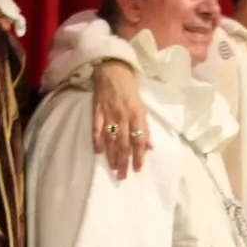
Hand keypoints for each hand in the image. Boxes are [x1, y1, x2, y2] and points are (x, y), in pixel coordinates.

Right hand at [91, 60, 149, 178]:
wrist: (113, 70)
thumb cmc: (130, 90)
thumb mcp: (142, 107)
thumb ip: (145, 128)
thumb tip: (149, 147)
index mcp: (137, 115)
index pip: (139, 140)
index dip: (139, 156)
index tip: (137, 169)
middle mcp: (124, 116)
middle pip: (124, 143)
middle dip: (123, 161)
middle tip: (122, 176)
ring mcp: (109, 114)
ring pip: (111, 139)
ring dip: (111, 155)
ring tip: (113, 168)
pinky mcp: (97, 111)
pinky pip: (97, 129)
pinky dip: (97, 141)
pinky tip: (98, 152)